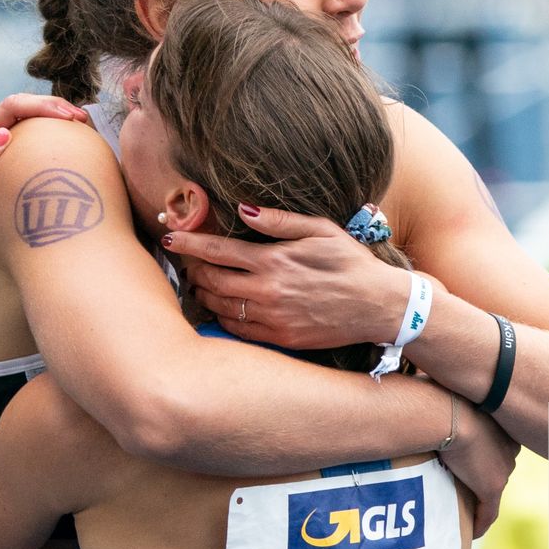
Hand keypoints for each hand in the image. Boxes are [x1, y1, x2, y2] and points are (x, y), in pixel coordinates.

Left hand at [164, 205, 411, 349]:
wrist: (379, 306)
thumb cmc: (352, 263)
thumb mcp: (321, 230)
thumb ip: (279, 221)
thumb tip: (243, 210)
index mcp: (274, 260)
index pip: (216, 250)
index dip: (188, 243)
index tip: (169, 238)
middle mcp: (267, 290)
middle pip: (211, 281)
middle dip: (192, 271)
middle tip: (188, 264)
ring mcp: (272, 318)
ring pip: (220, 307)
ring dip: (204, 295)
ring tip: (201, 286)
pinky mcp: (280, 338)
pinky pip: (238, 330)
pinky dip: (224, 318)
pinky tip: (224, 309)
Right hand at [440, 404, 519, 537]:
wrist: (447, 412)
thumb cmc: (439, 397)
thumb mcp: (445, 395)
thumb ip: (441, 397)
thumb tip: (419, 386)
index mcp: (501, 423)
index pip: (497, 443)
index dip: (485, 452)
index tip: (472, 458)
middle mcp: (509, 447)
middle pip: (498, 465)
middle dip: (485, 474)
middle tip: (467, 484)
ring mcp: (502, 468)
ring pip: (492, 487)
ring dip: (480, 499)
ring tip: (465, 508)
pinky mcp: (491, 487)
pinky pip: (488, 512)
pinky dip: (480, 523)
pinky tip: (472, 533)